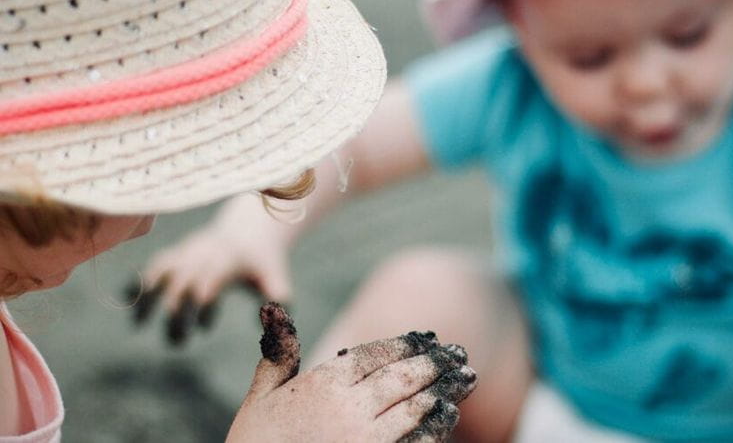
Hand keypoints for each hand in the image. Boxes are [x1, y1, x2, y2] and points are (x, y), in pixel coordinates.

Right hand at [126, 195, 294, 344]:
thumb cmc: (263, 261)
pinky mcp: (177, 253)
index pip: (209, 281)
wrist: (249, 230)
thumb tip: (274, 321)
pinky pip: (154, 264)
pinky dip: (140, 279)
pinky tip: (128, 299)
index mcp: (228, 260)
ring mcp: (187, 251)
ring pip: (161, 269)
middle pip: (182, 280)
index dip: (202, 304)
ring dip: (148, 295)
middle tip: (178, 343)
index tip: (203, 328)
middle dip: (176, 312)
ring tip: (138, 324)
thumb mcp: (275, 276)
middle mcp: (204, 253)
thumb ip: (277, 296)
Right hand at [227, 303, 476, 441]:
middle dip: (434, 363)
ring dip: (444, 390)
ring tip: (466, 378)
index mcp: (324, 383)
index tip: (428, 337)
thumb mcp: (261, 396)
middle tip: (460, 354)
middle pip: (403, 377)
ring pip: (415, 407)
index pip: (375, 354)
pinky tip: (448, 416)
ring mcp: (365, 439)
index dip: (406, 344)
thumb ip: (278, 353)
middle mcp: (349, 407)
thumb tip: (274, 307)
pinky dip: (435, 427)